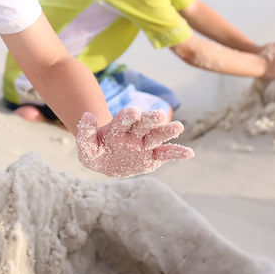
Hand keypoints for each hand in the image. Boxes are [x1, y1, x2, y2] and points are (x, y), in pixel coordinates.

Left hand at [74, 107, 193, 176]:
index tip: (133, 111)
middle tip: (159, 115)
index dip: (128, 116)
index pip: (124, 120)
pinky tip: (189, 153)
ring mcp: (144, 144)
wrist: (106, 162)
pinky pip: (166, 154)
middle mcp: (134, 133)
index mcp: (118, 128)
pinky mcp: (152, 157)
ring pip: (157, 136)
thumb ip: (85, 132)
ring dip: (167, 132)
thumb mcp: (86, 146)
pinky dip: (177, 153)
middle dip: (150, 119)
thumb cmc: (95, 151)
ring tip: (178, 127)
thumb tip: (86, 115)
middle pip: (143, 124)